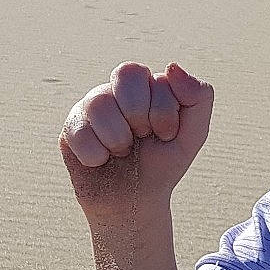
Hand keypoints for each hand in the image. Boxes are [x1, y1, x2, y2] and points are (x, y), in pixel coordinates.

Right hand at [60, 63, 212, 223]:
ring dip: (119, 140)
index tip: (165, 135)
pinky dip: (97, 157)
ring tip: (121, 151)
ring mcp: (89, 106)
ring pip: (100, 103)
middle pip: (125, 73)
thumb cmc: (162, 164)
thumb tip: (172, 66)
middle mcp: (116, 88)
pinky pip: (80, 133)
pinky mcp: (70, 128)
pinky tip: (101, 160)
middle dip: (141, 116)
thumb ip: (199, 96)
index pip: (156, 76)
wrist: (134, 203)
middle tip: (141, 138)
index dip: (164, 112)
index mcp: (147, 84)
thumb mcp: (193, 135)